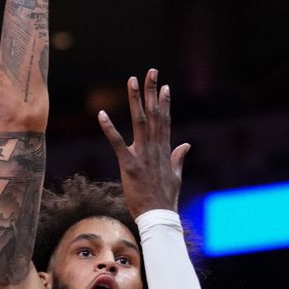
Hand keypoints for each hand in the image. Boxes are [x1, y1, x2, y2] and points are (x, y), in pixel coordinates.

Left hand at [98, 68, 189, 217]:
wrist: (159, 216)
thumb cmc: (166, 199)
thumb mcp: (176, 176)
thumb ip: (179, 158)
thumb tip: (187, 144)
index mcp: (164, 151)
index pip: (164, 121)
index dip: (164, 102)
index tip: (164, 86)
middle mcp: (155, 148)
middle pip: (153, 114)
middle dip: (152, 92)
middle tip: (151, 72)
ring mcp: (142, 155)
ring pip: (139, 122)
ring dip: (135, 100)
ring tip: (132, 81)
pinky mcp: (129, 165)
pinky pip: (117, 143)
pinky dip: (109, 128)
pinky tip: (101, 114)